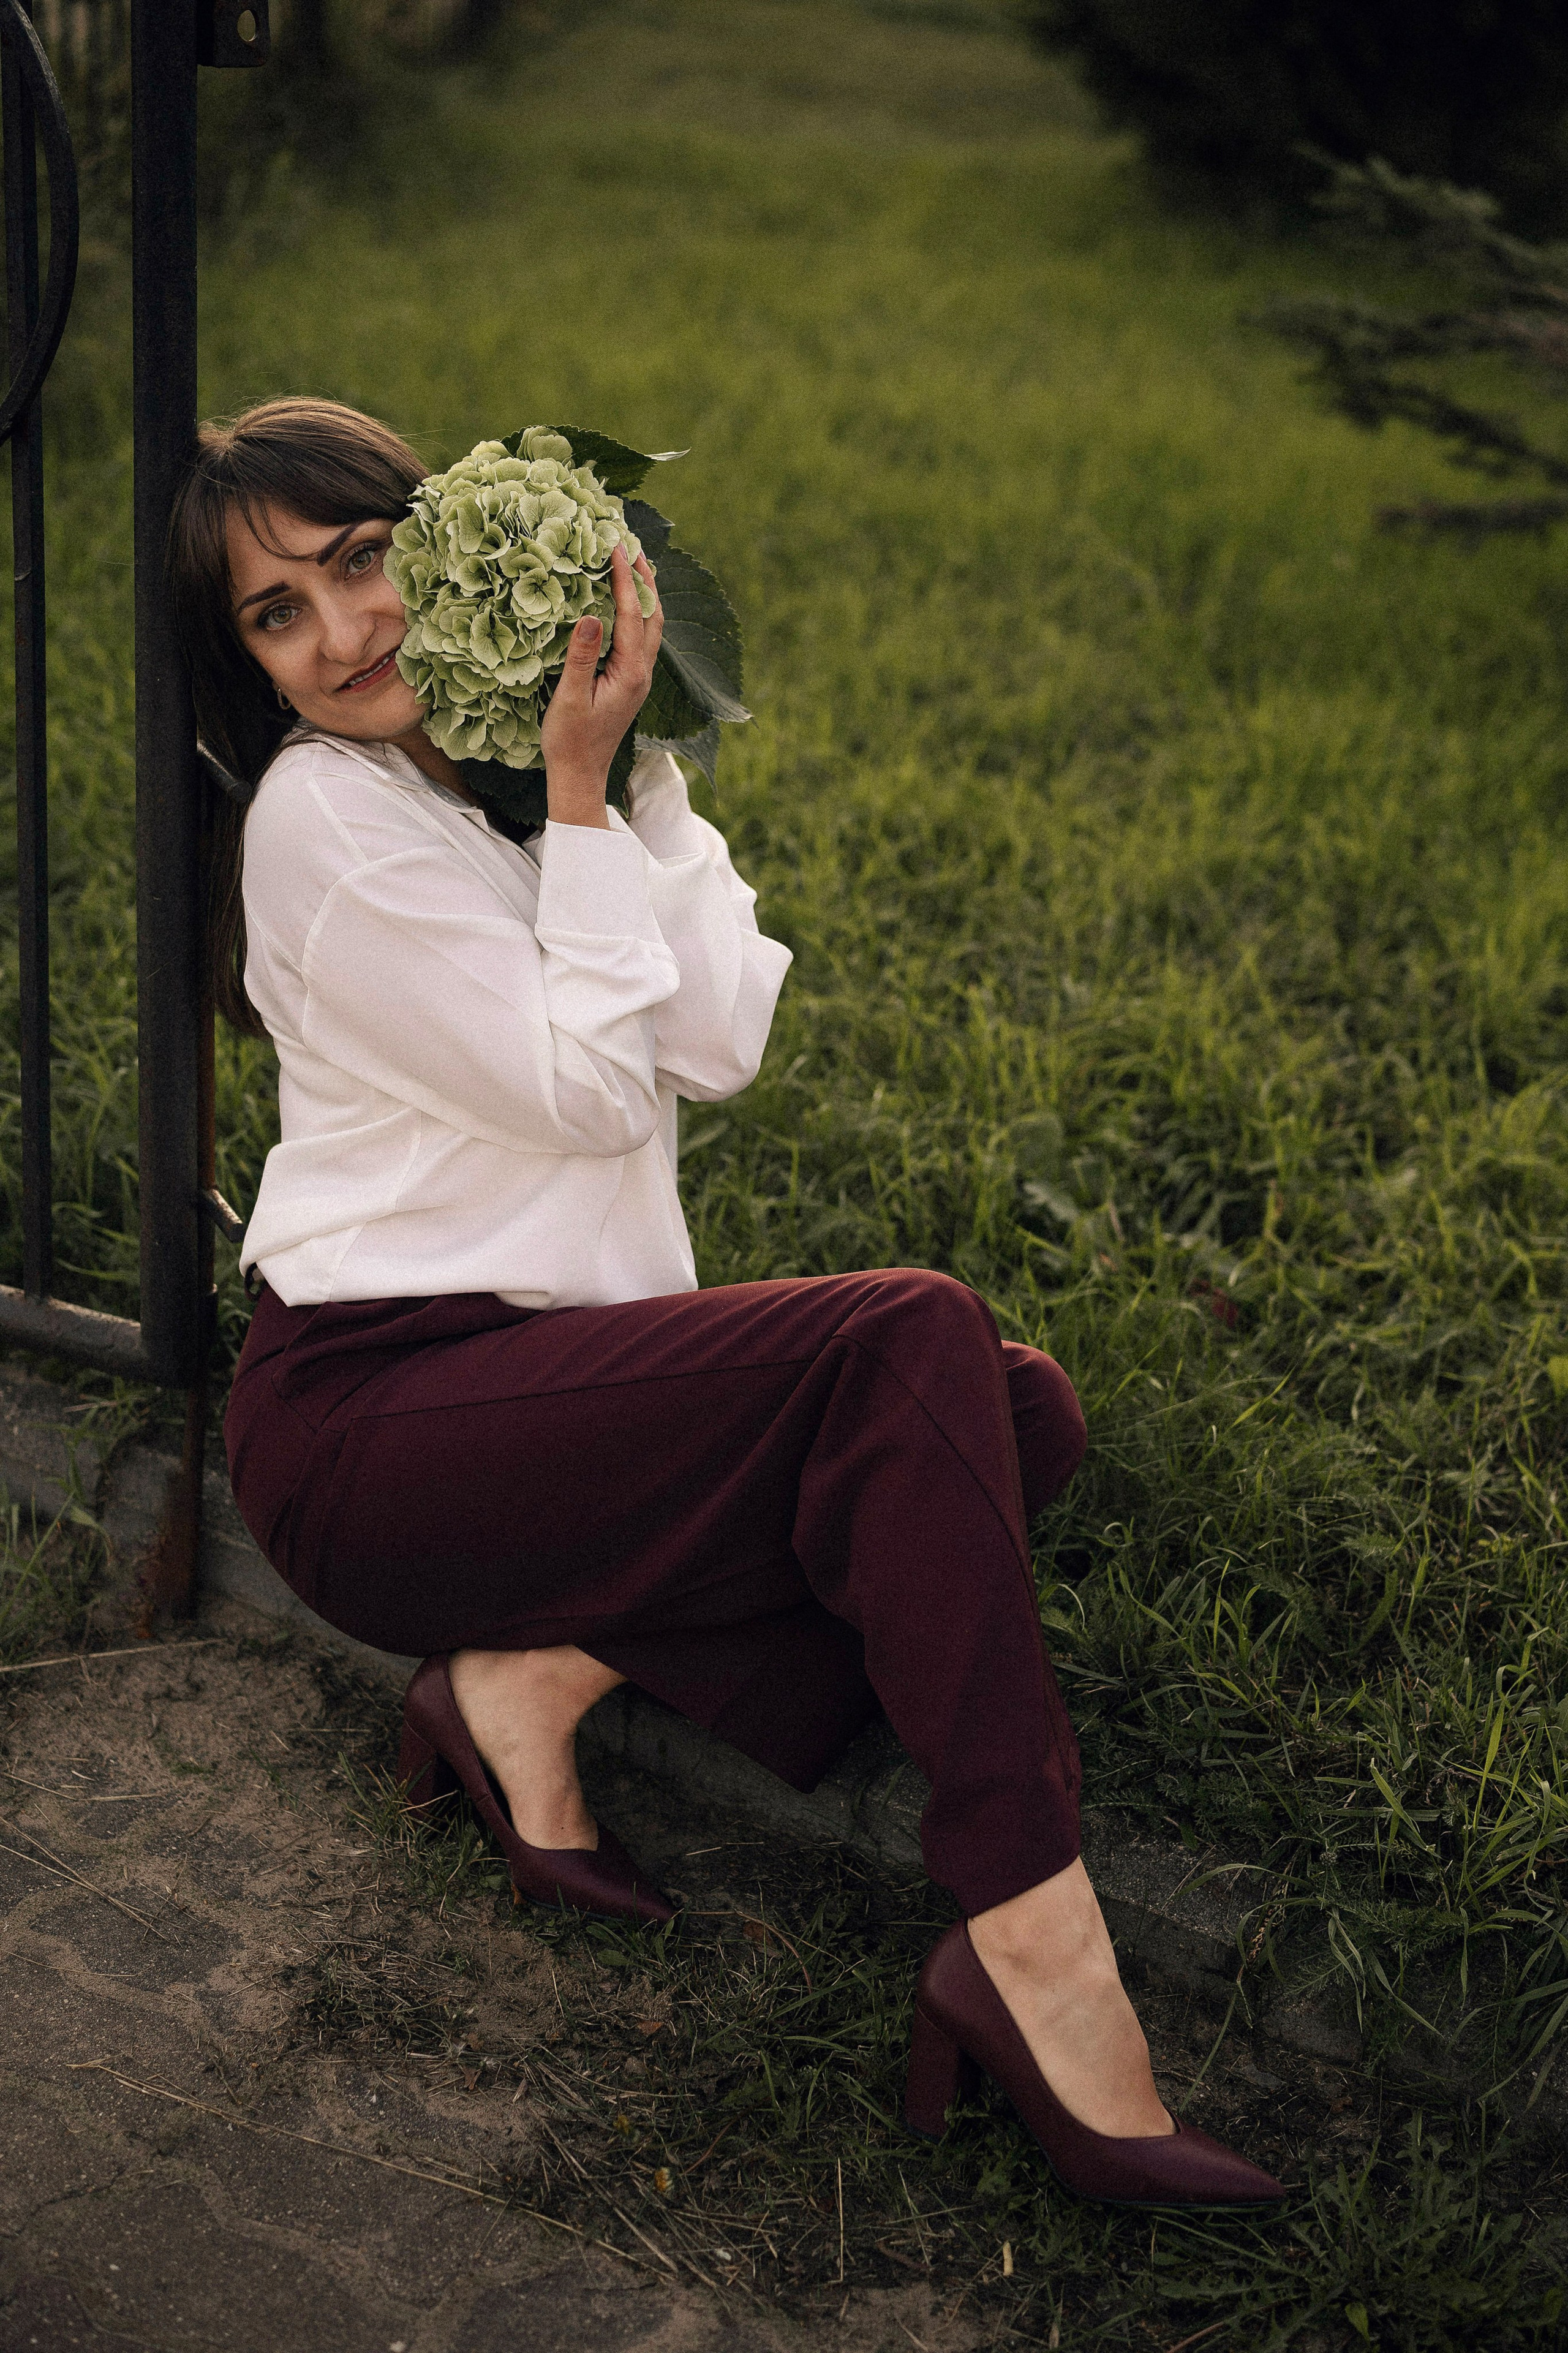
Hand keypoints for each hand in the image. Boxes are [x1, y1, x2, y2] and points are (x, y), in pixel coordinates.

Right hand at [539, 544, 663, 828]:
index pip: (631, 614)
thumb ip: (582, 656)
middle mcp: (642, 672)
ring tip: (634, 564)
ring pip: (650, 626)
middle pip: (652, 614)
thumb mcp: (571, 698)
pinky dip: (636, 612)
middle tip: (633, 544)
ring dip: (644, 594)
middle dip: (645, 578)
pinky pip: (640, 638)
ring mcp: (639, 678)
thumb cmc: (570, 741)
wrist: (580, 776)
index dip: (624, 578)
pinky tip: (625, 603)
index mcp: (631, 673)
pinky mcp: (631, 683)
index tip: (616, 546)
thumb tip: (592, 616)